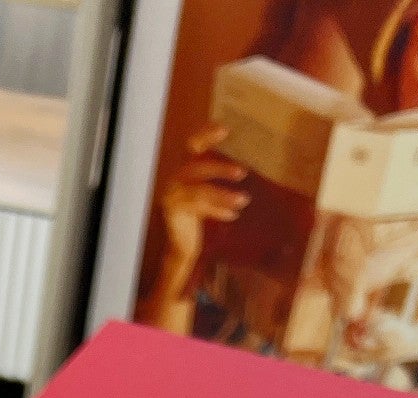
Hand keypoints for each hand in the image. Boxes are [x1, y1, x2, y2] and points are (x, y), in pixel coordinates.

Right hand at [141, 124, 246, 332]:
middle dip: (220, 169)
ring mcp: (172, 195)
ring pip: (201, 191)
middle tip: (242, 172)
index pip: (192, 145)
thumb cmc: (199, 217)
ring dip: (224, 195)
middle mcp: (175, 179)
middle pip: (197, 167)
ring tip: (244, 199)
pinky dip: (218, 210)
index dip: (206, 135)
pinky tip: (233, 215)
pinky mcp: (174, 212)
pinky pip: (200, 208)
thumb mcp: (209, 194)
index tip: (225, 129)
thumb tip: (245, 166)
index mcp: (183, 169)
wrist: (182, 246)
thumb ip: (218, 179)